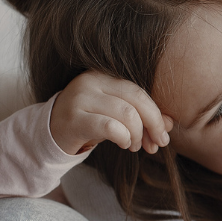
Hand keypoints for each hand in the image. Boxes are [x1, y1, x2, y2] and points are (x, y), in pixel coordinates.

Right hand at [50, 70, 173, 155]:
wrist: (51, 133)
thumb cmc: (90, 122)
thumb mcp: (117, 116)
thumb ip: (143, 116)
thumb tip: (170, 124)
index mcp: (104, 75)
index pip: (140, 91)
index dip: (156, 115)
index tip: (163, 135)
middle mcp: (91, 81)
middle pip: (136, 100)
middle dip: (152, 124)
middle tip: (156, 144)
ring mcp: (80, 98)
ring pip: (126, 114)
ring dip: (137, 134)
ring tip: (133, 145)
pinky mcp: (73, 118)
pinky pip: (109, 127)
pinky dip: (123, 137)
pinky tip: (123, 144)